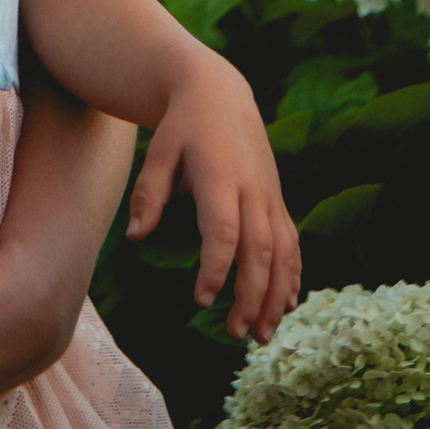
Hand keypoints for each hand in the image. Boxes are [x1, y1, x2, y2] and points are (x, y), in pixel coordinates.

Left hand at [126, 58, 300, 341]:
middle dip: (251, 296)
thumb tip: (136, 237)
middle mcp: (253, 190)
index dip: (216, 267)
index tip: (201, 299)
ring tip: (262, 334)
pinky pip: (292, 243)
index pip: (224, 231)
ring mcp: (271, 196)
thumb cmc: (181, 127)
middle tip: (236, 334)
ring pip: (284, 253)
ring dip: (276, 295)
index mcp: (221, 177)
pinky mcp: (278, 200)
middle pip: (260, 251)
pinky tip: (286, 305)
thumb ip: (149, 194)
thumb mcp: (158, 152)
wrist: (219, 94)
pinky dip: (293, 275)